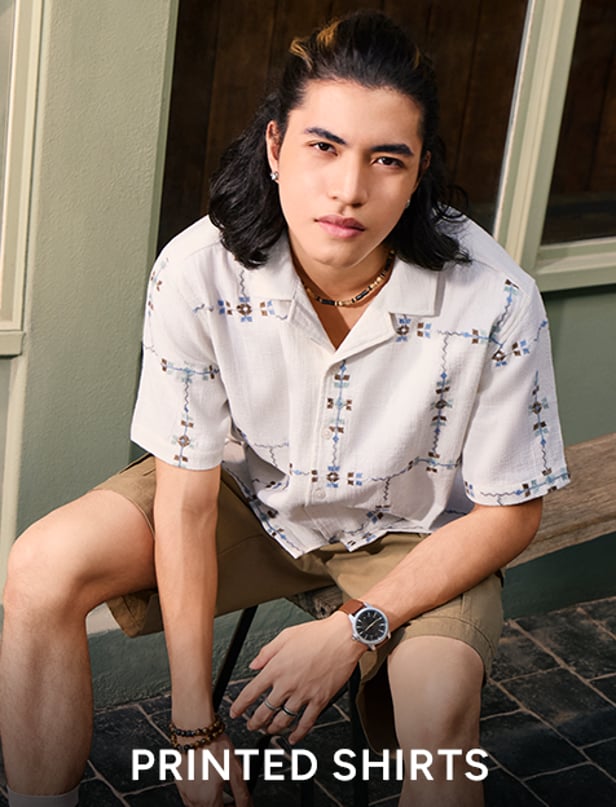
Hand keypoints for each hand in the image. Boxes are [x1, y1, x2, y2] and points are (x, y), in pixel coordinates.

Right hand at [175, 733, 251, 806]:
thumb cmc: (213, 746)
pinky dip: (201, 795)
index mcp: (209, 800)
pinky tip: (209, 781)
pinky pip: (191, 798)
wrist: (194, 730)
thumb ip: (242, 793)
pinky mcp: (180, 784)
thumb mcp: (235, 770)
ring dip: (212, 802)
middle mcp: (194, 800)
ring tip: (221, 788)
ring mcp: (185, 792)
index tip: (238, 804)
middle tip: (232, 798)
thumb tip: (248, 806)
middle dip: (223, 806)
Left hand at [229, 613, 364, 743]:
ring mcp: (304, 694)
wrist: (342, 638)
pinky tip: (293, 737)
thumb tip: (253, 665)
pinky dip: (298, 733)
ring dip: (273, 728)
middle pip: (265, 711)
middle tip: (251, 725)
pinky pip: (306, 722)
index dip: (240, 706)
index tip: (235, 712)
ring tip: (269, 730)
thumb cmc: (316, 634)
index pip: (251, 692)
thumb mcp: (285, 636)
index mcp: (276, 668)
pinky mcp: (320, 700)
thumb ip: (266, 652)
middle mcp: (288, 684)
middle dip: (255, 722)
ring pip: (283, 720)